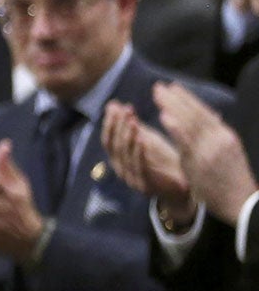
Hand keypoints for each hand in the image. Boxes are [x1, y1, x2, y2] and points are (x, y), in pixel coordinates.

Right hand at [101, 101, 194, 226]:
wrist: (182, 187)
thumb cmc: (163, 161)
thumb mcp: (146, 139)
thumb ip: (131, 125)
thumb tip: (114, 104)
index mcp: (119, 159)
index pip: (108, 140)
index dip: (110, 123)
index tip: (116, 105)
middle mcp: (120, 169)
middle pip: (114, 146)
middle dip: (119, 127)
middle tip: (126, 110)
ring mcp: (131, 178)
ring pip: (125, 155)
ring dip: (128, 136)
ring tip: (133, 121)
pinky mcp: (145, 185)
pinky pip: (139, 167)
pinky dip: (139, 152)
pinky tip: (142, 139)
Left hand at [155, 81, 258, 224]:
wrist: (242, 202)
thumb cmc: (232, 180)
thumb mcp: (228, 152)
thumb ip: (217, 136)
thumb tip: (213, 118)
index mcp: (225, 135)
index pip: (204, 112)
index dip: (187, 98)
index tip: (173, 87)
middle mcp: (219, 138)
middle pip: (195, 113)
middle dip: (175, 98)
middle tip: (158, 86)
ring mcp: (210, 150)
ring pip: (189, 123)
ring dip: (171, 106)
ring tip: (157, 94)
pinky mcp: (201, 163)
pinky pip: (185, 142)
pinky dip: (174, 127)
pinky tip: (163, 117)